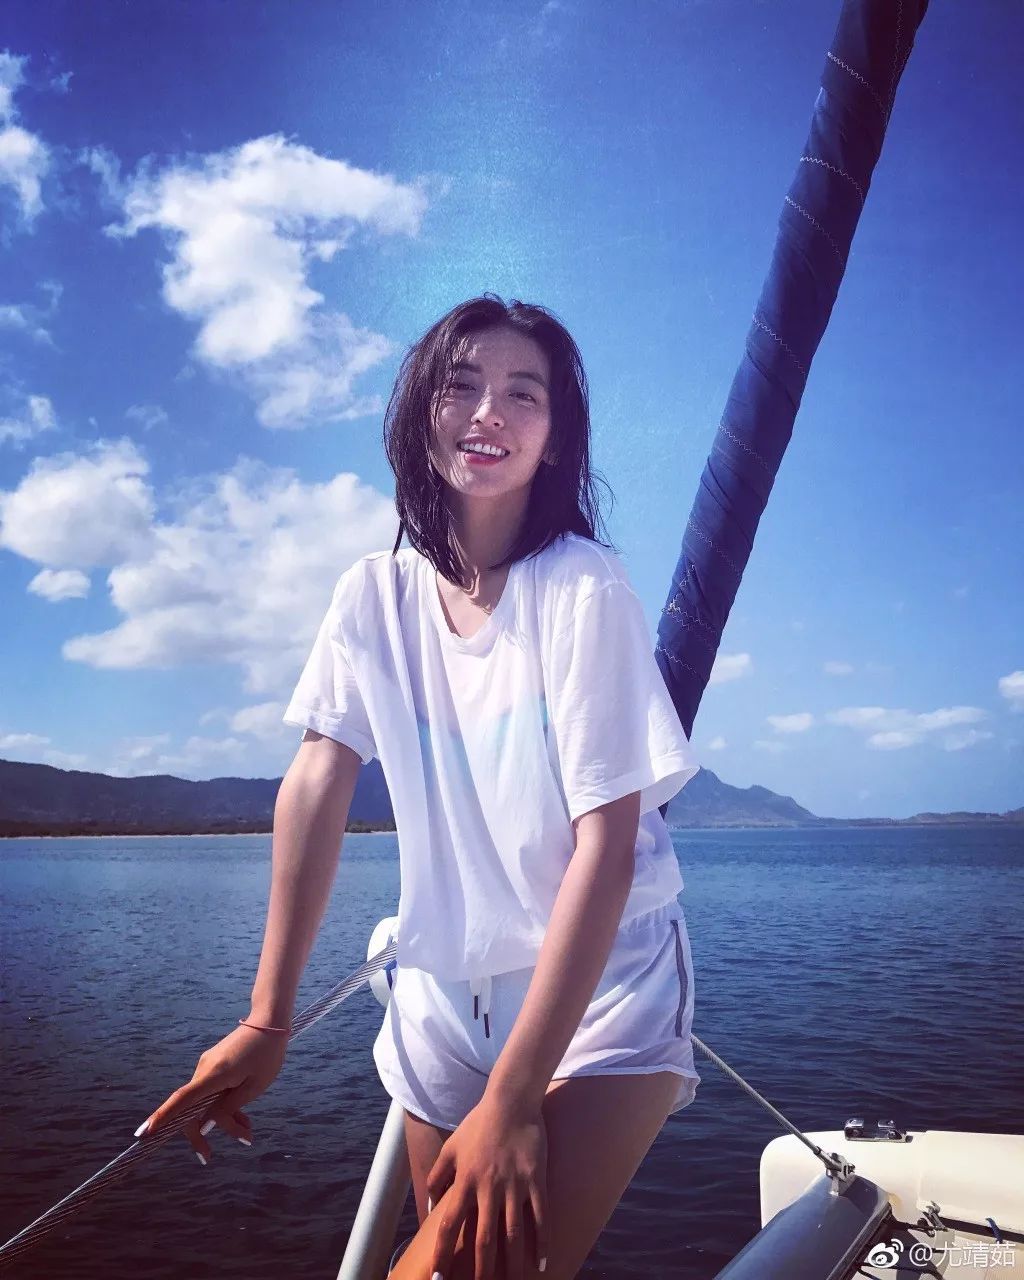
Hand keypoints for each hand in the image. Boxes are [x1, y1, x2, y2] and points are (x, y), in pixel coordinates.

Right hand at [134, 1022, 288, 1163]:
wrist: (270, 1020)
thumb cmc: (266, 1053)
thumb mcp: (254, 1086)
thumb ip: (229, 1107)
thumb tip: (206, 1126)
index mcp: (213, 1075)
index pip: (182, 1100)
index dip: (162, 1117)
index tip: (145, 1133)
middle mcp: (204, 1071)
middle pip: (195, 1108)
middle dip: (209, 1130)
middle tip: (221, 1150)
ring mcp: (207, 1067)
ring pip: (206, 1102)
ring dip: (224, 1119)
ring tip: (247, 1131)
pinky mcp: (214, 1065)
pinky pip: (212, 1091)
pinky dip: (225, 1105)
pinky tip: (243, 1117)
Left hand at [426, 1092, 548, 1279]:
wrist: (511, 1101)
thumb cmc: (479, 1124)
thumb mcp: (452, 1147)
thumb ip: (437, 1176)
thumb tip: (429, 1205)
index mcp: (465, 1181)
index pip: (449, 1225)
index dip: (443, 1253)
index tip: (439, 1277)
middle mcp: (488, 1187)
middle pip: (483, 1239)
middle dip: (480, 1270)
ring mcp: (514, 1185)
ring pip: (513, 1234)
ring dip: (512, 1264)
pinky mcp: (536, 1180)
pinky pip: (540, 1216)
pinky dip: (542, 1242)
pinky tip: (541, 1263)